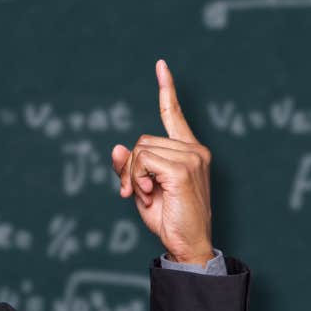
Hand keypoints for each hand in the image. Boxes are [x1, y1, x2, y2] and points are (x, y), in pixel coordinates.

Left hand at [111, 59, 213, 264]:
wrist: (188, 245)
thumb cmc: (170, 219)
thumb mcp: (143, 190)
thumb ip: (130, 168)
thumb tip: (116, 147)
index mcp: (189, 151)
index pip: (174, 115)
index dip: (166, 90)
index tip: (160, 65)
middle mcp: (194, 149)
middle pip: (142, 140)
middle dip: (131, 168)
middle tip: (139, 193)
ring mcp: (191, 157)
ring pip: (139, 150)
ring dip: (133, 176)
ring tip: (148, 196)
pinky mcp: (182, 169)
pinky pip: (143, 161)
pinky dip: (138, 179)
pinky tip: (150, 195)